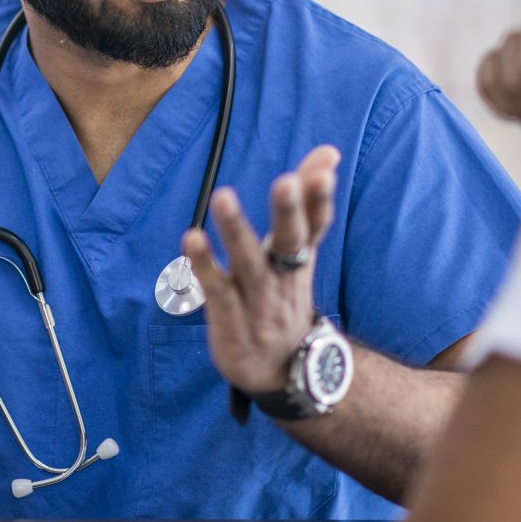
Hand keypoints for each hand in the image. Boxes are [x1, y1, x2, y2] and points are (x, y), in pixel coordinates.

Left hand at [184, 145, 339, 394]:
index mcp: (300, 259)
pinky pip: (217, 291)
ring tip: (223, 196)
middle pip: (290, 243)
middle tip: (285, 181)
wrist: (284, 370)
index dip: (319, 200)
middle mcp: (283, 278)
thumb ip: (307, 201)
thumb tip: (329, 150)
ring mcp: (258, 302)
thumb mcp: (299, 251)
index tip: (326, 169)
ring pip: (249, 264)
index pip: (315, 226)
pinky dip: (205, 266)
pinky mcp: (230, 321)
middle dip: (289, 213)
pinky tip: (191, 238)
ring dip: (236, 231)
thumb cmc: (284, 294)